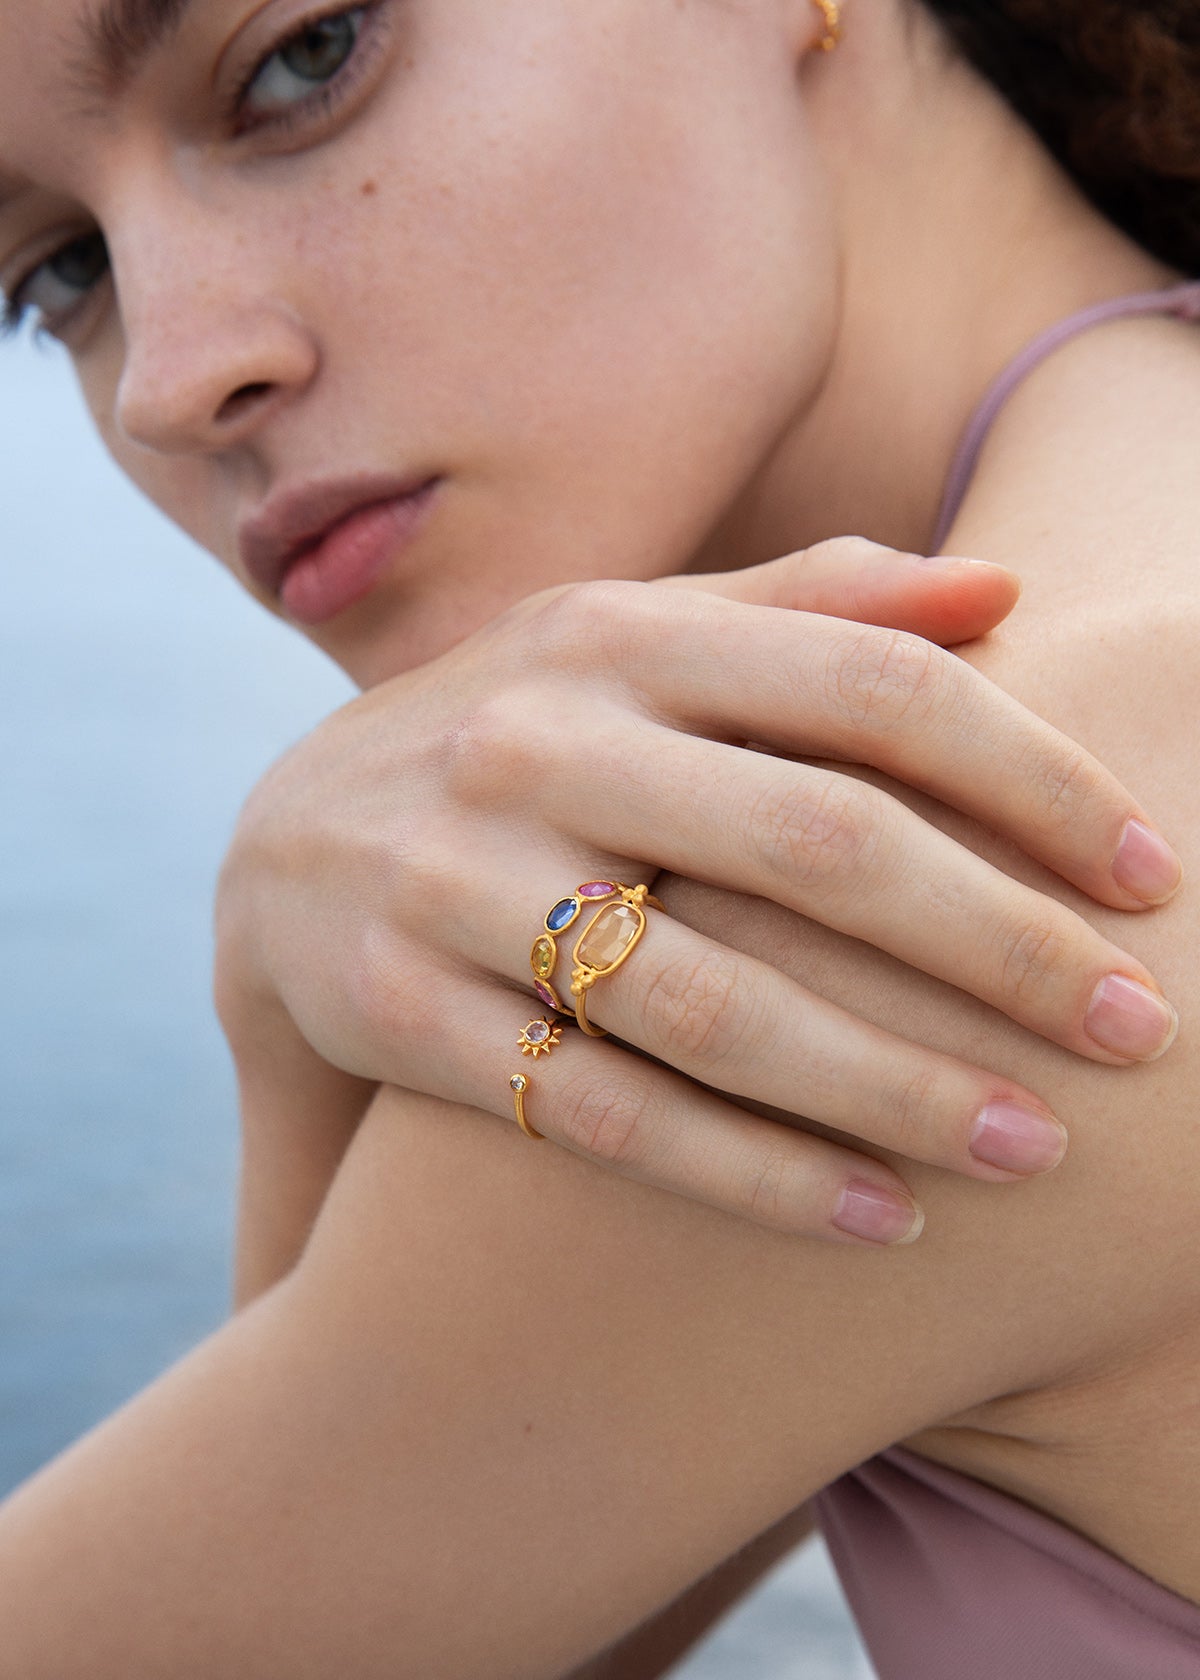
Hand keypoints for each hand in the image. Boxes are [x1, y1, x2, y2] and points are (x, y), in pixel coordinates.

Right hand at [215, 541, 1181, 1246]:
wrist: (281, 850)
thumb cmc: (523, 739)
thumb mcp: (633, 641)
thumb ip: (805, 608)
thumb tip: (1000, 587)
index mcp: (622, 634)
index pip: (874, 686)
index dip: (1034, 778)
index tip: (1151, 877)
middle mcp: (538, 737)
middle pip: (818, 842)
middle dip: (1001, 946)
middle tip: (1138, 1032)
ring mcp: (454, 875)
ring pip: (712, 1000)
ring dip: (894, 1084)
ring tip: (1031, 1150)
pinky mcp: (396, 1004)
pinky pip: (603, 1110)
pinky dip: (753, 1171)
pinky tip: (880, 1218)